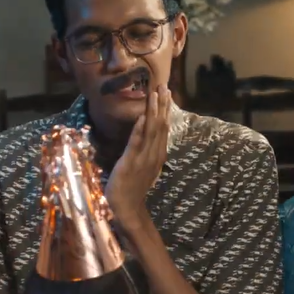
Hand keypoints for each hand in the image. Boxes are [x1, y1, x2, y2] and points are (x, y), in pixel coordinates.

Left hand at [104, 84, 170, 229]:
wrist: (127, 208)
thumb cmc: (132, 188)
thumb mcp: (144, 167)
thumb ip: (147, 153)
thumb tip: (148, 139)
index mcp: (157, 154)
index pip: (163, 128)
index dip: (165, 110)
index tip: (167, 94)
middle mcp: (154, 154)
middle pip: (160, 125)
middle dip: (162, 105)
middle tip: (165, 85)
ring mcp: (143, 158)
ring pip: (151, 130)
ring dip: (153, 111)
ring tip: (155, 93)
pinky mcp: (130, 162)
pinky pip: (136, 143)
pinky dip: (140, 129)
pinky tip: (142, 116)